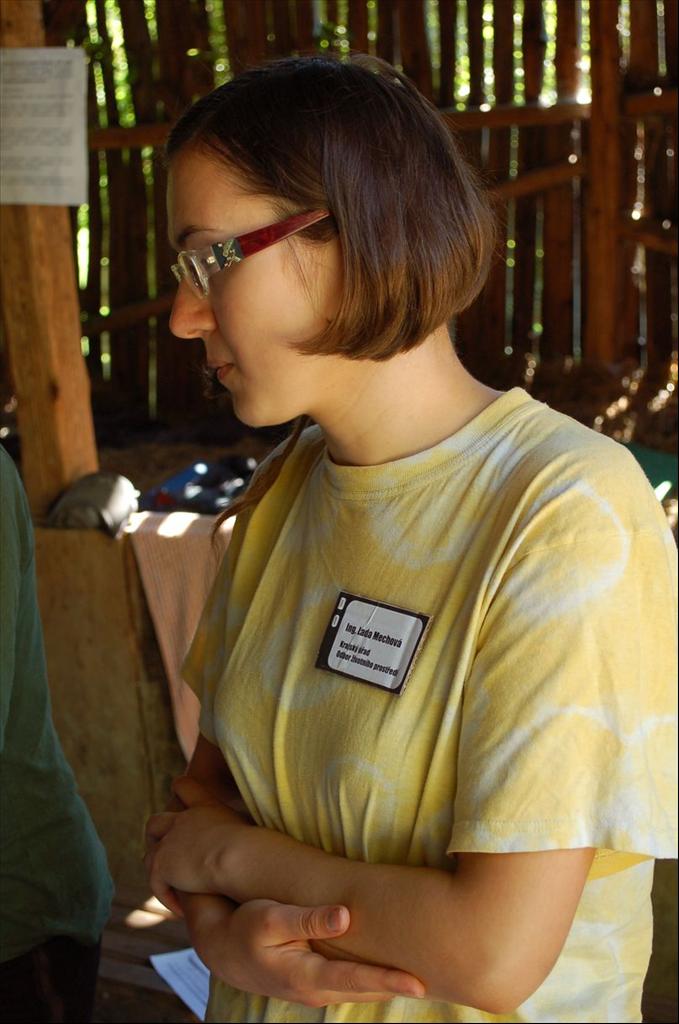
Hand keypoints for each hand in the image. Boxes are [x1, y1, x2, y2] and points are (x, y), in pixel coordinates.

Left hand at [144, 777, 247, 912]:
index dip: (180, 792)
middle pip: (156, 822)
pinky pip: (156, 884)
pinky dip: (167, 896)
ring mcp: (169, 842)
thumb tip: (266, 840)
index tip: (179, 797)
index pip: (184, 786)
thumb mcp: (251, 827)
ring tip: (170, 887)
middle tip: (167, 854)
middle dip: (156, 837)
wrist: (238, 855)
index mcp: (204, 806)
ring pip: (149, 854)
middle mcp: (182, 820)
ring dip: (157, 870)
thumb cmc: (255, 844)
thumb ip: (246, 829)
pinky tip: (180, 909)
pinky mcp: (161, 865)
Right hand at [189, 894, 424, 1005]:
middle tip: (443, 977)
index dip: (389, 980)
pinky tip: (396, 968)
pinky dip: (377, 977)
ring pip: (364, 987)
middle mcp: (318, 989)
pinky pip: (355, 981)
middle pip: (368, 989)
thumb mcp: (270, 919)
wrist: (223, 949)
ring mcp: (319, 987)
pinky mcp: (320, 978)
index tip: (419, 982)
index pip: (356, 980)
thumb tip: (345, 915)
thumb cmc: (246, 928)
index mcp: (307, 977)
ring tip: (429, 973)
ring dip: (392, 982)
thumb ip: (307, 918)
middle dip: (402, 985)